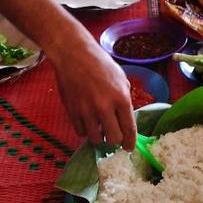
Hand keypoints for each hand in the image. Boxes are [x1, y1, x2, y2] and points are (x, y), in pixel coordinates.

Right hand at [52, 35, 135, 149]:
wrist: (74, 55)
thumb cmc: (101, 64)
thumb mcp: (121, 80)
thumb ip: (124, 101)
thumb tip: (125, 120)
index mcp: (121, 98)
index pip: (129, 129)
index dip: (130, 142)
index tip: (129, 147)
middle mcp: (104, 107)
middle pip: (113, 139)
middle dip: (115, 140)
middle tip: (113, 135)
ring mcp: (86, 111)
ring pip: (95, 139)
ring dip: (99, 136)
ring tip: (100, 128)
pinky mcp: (72, 111)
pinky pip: (80, 132)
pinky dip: (85, 130)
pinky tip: (87, 122)